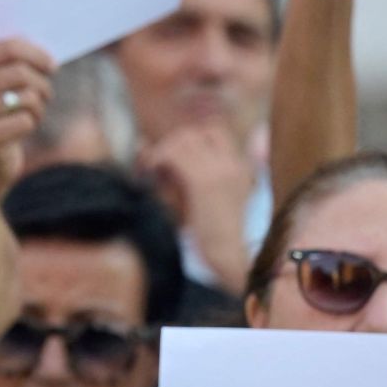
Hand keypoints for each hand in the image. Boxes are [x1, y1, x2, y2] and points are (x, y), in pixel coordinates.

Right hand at [0, 37, 55, 194]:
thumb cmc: (4, 115)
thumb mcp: (4, 85)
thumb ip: (16, 63)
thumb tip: (46, 56)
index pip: (8, 48)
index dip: (37, 54)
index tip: (52, 67)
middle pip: (20, 72)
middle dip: (43, 84)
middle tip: (46, 96)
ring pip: (26, 96)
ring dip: (39, 106)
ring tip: (33, 114)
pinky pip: (24, 120)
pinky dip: (32, 124)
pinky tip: (22, 130)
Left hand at [139, 122, 256, 292]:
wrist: (226, 256)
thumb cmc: (211, 236)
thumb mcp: (206, 200)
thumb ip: (187, 176)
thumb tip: (147, 147)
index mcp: (239, 166)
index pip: (214, 130)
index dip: (188, 136)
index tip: (170, 155)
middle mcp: (232, 163)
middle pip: (194, 133)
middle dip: (169, 144)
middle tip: (154, 163)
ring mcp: (220, 170)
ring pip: (182, 139)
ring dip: (161, 151)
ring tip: (150, 170)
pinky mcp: (203, 181)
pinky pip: (174, 155)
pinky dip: (157, 159)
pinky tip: (149, 173)